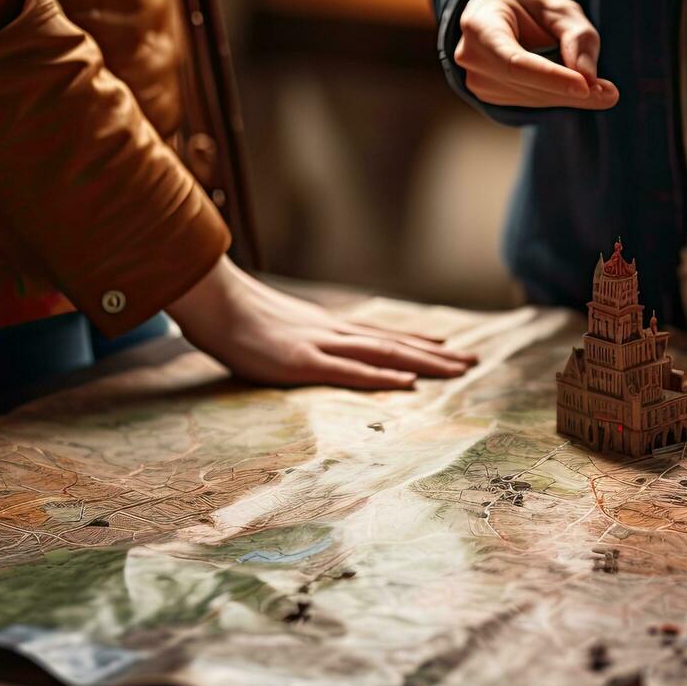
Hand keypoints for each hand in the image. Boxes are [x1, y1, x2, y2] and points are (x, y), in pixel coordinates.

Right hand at [167, 257, 476, 388]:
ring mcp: (322, 346)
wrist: (212, 300)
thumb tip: (302, 345)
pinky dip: (381, 379)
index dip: (418, 341)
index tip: (448, 347)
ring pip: (386, 356)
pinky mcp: (304, 363)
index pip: (384, 335)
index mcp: (328, 327)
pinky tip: (408, 384)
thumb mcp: (276, 328)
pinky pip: (350, 373)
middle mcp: (335, 333)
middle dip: (438, 355)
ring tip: (460, 370)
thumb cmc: (236, 316)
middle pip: (396, 345)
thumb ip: (297, 338)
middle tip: (474, 362)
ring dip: (425, 364)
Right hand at [455, 0, 618, 109]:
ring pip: (531, 98)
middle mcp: (471, 56)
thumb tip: (588, 78)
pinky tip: (572, 86)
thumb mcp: (559, 9)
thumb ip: (577, 37)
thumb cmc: (530, 10)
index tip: (585, 87)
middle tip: (609, 93)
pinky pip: (530, 103)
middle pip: (525, 83)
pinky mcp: (489, 97)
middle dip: (569, 90)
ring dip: (567, 95)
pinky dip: (556, 97)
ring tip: (599, 88)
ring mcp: (477, 81)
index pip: (514, 61)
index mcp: (479, 24)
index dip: (550, 77)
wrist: (500, 19)